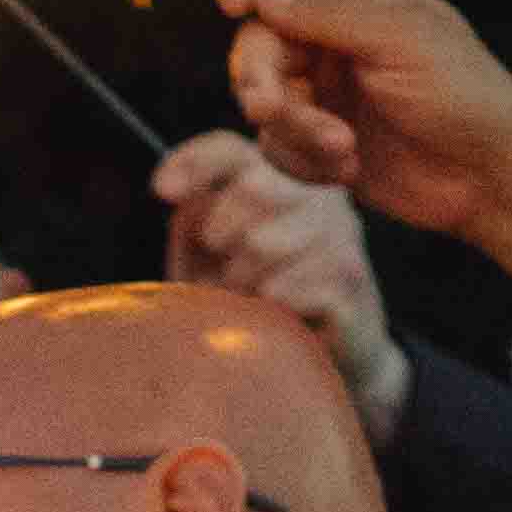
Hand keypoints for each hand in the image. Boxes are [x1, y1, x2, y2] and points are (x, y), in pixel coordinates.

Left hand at [150, 131, 409, 439]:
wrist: (327, 362)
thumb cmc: (259, 303)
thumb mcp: (212, 259)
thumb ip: (193, 219)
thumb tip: (176, 193)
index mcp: (284, 176)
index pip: (231, 148)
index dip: (194, 161)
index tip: (161, 192)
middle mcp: (320, 194)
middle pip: (252, 187)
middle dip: (220, 237)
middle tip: (226, 276)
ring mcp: (342, 234)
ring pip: (265, 242)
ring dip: (241, 283)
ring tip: (251, 301)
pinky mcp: (350, 278)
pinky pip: (285, 288)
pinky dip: (267, 311)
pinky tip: (278, 321)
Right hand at [214, 0, 511, 293]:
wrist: (488, 176)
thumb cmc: (462, 93)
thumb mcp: (398, 39)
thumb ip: (325, 14)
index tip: (232, 5)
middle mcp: (329, 38)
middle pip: (255, 42)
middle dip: (261, 79)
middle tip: (273, 108)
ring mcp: (323, 91)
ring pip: (261, 101)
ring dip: (294, 131)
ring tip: (343, 150)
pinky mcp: (320, 142)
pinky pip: (276, 147)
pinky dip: (304, 162)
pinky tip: (350, 167)